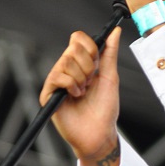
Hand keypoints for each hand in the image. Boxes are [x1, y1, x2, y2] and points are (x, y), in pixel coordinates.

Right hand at [39, 28, 121, 165]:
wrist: (99, 133)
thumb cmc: (105, 109)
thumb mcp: (111, 77)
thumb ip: (110, 53)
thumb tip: (115, 32)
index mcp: (82, 63)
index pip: (78, 39)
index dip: (89, 46)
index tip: (98, 62)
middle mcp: (67, 69)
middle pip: (73, 48)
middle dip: (88, 65)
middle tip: (91, 82)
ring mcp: (57, 81)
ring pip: (66, 61)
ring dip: (81, 78)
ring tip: (83, 92)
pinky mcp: (48, 93)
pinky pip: (57, 77)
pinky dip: (71, 85)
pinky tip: (75, 96)